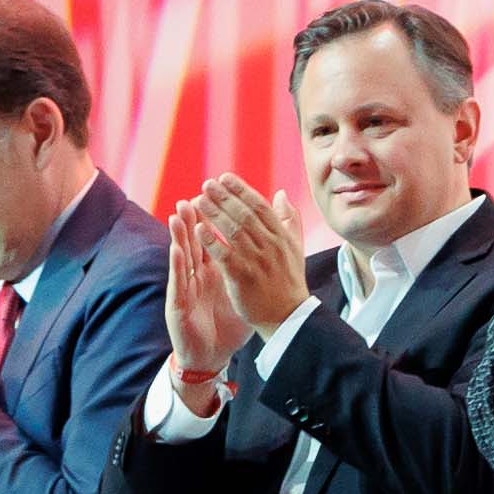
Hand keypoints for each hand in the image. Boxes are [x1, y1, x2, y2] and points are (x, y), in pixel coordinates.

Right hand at [163, 208, 244, 403]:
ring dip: (179, 235)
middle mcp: (196, 275)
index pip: (212, 236)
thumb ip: (248, 266)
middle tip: (193, 194)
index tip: (219, 194)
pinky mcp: (177, 304)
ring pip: (181, 256)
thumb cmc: (224, 322)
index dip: (215, 216)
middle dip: (194, 218)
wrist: (209, 354)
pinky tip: (177, 250)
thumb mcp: (239, 291)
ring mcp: (186, 288)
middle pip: (194, 240)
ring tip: (177, 213)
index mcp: (212, 269)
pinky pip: (178, 282)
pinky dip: (177, 265)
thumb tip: (264, 244)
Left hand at [194, 172, 308, 334]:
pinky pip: (225, 255)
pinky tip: (198, 229)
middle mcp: (271, 246)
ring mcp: (257, 262)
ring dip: (214, 214)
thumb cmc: (289, 280)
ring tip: (198, 201)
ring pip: (233, 231)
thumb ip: (289, 219)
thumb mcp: (295, 247)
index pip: (260, 206)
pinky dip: (211, 241)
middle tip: (206, 184)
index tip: (224, 177)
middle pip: (244, 214)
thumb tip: (280, 194)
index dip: (241, 189)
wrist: (288, 316)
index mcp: (282, 236)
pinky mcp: (244, 278)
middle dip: (224, 197)